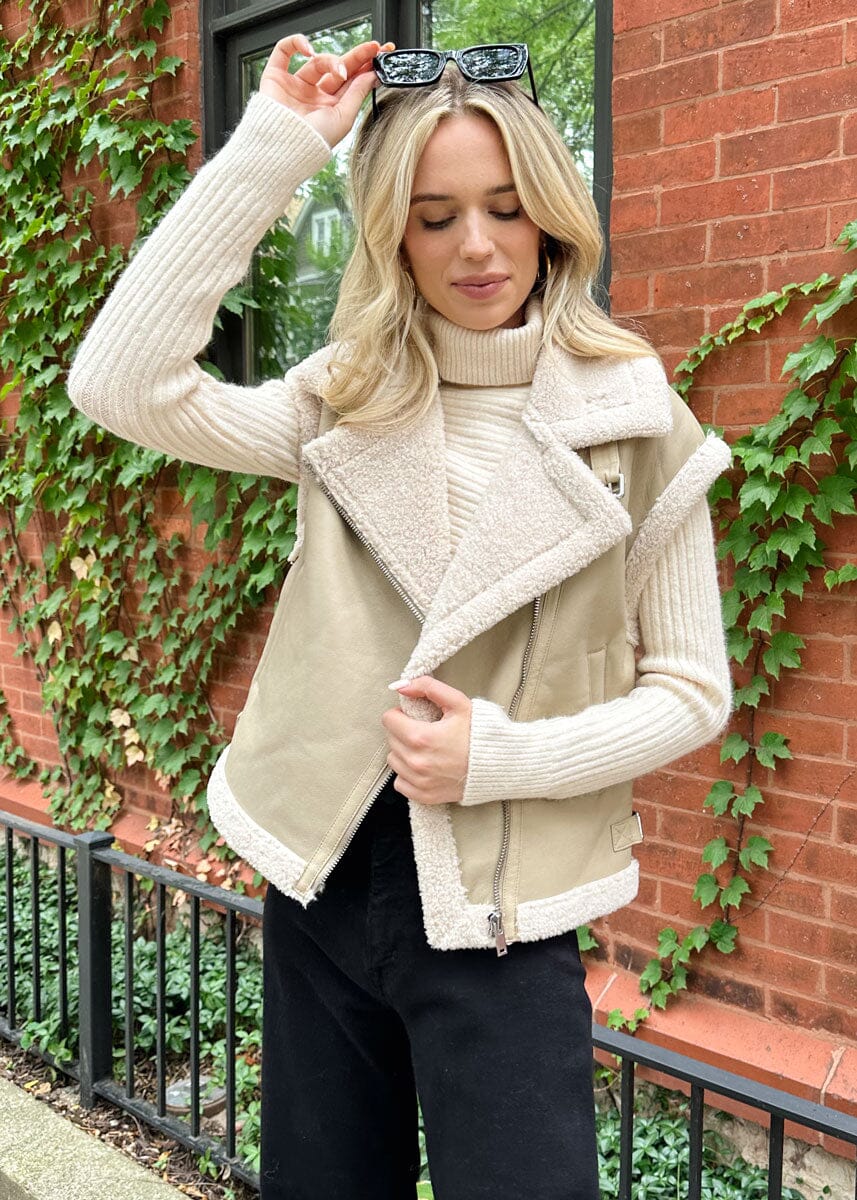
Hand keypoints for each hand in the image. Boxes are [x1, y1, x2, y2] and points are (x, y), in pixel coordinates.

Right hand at [258, 34, 393, 149]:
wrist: (283, 147)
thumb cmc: (312, 141)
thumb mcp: (343, 119)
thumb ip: (357, 94)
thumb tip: (372, 75)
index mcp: (330, 107)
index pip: (351, 81)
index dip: (366, 66)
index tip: (382, 55)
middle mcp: (314, 95)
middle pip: (339, 67)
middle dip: (357, 56)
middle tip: (373, 47)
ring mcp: (295, 84)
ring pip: (317, 60)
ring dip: (331, 60)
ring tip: (340, 70)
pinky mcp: (276, 76)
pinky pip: (284, 50)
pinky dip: (296, 43)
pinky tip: (309, 50)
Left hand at [381, 676, 471, 805]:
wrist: (499, 765)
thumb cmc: (480, 734)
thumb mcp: (458, 703)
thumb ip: (428, 688)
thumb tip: (402, 686)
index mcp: (421, 737)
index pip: (389, 720)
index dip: (400, 714)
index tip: (414, 716)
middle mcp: (417, 762)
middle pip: (390, 739)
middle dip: (402, 731)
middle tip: (423, 729)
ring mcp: (420, 781)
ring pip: (394, 760)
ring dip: (403, 752)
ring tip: (424, 748)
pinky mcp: (424, 796)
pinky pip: (400, 782)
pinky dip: (407, 774)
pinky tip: (424, 766)